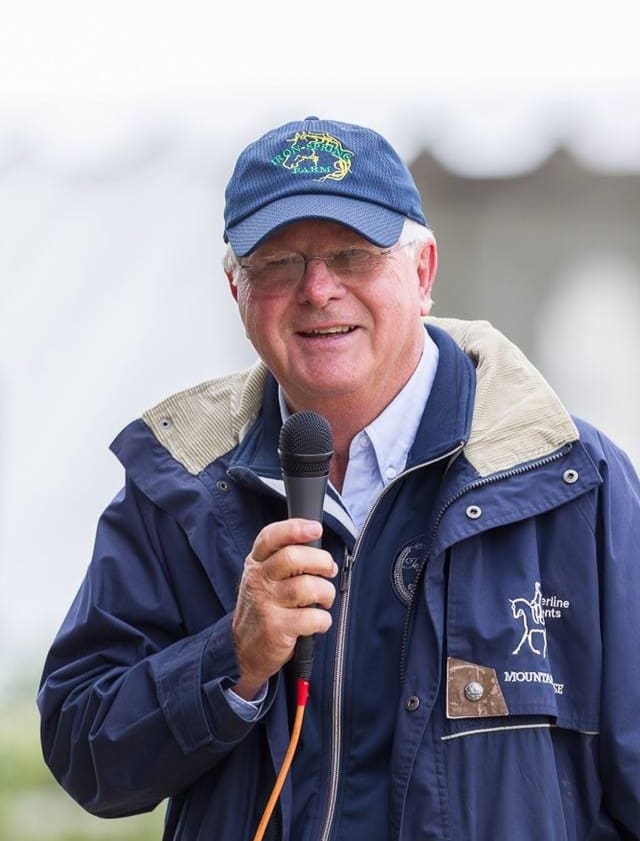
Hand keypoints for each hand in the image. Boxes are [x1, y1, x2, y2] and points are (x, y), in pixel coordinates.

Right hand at [231, 518, 337, 699]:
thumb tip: (324, 556)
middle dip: (320, 561)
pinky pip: (312, 617)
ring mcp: (266, 604)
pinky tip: (318, 621)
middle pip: (293, 558)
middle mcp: (258, 580)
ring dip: (326, 593)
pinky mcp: (276, 628)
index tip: (316, 528)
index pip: (271, 537)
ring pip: (307, 587)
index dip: (295, 528)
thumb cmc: (264, 607)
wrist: (244, 649)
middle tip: (328, 570)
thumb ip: (286, 562)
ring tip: (324, 600)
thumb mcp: (264, 578)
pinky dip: (323, 620)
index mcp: (256, 563)